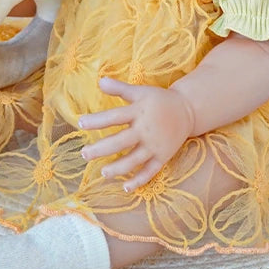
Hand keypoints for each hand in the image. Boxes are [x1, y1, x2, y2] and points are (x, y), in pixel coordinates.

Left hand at [79, 78, 194, 191]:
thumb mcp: (141, 91)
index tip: (80, 123)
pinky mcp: (163, 156)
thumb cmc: (159, 100)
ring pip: (134, 160)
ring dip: (118, 168)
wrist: (188, 110)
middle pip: (121, 141)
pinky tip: (125, 188)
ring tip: (103, 173)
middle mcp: (146, 130)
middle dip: (102, 149)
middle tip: (84, 154)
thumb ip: (120, 88)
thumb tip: (100, 80)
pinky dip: (139, 180)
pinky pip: (150, 171)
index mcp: (139, 111)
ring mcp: (155, 145)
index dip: (97, 120)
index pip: (115, 116)